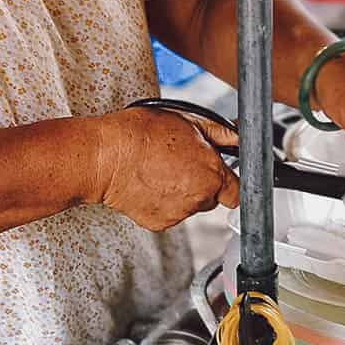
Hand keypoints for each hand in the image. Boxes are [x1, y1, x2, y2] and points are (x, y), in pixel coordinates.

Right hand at [93, 107, 241, 230]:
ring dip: (182, 192)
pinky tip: (149, 183)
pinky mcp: (158, 223)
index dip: (229, 181)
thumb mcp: (188, 121)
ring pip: (190, 205)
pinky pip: (168, 214)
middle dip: (203, 183)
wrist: (106, 156)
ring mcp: (178, 214)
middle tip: (181, 163)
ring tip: (160, 170)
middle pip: (213, 198)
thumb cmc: (141, 135)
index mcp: (211, 174)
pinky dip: (162, 202)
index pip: (238, 191)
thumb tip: (238, 136)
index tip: (220, 174)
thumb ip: (221, 133)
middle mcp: (199, 198)